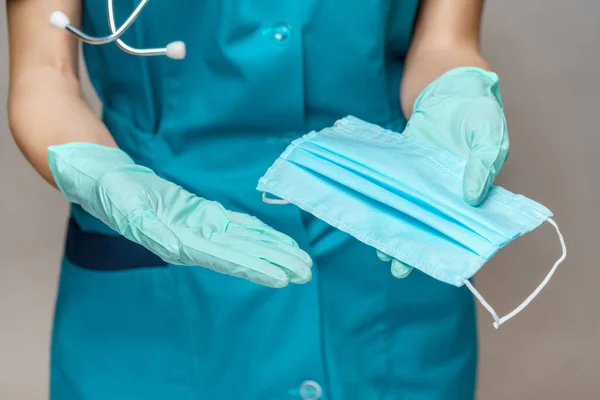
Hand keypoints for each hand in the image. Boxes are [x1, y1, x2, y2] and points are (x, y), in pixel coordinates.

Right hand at [48, 143, 312, 287]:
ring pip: (245, 240)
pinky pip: (236, 224)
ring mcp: (202, 227)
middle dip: (275, 262)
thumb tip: (177, 248)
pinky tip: (276, 239)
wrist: (111, 182)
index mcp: (182, 243)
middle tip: (305, 272)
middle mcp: (198, 240)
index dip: (255, 268)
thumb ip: (153, 231)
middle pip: (244, 253)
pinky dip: (258, 231)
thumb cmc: (116, 197)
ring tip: (300, 260)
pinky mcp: (204, 213)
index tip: (282, 278)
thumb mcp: (129, 211)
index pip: (226, 259)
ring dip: (273, 249)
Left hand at [381, 67, 509, 278]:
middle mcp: (445, 187)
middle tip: (397, 264)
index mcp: (471, 186)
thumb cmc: (474, 105)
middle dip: (416, 243)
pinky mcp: (401, 164)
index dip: (451, 245)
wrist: (445, 77)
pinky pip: (390, 186)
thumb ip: (482, 165)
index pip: (464, 224)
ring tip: (379, 246)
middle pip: (431, 222)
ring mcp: (421, 177)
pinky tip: (368, 214)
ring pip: (408, 208)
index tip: (435, 264)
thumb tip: (472, 199)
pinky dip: (381, 199)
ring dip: (394, 225)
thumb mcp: (488, 133)